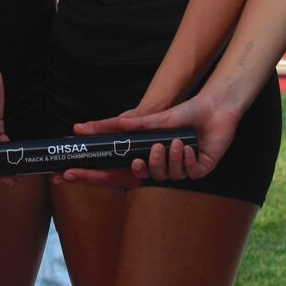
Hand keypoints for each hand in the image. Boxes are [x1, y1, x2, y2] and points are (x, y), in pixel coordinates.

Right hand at [70, 88, 240, 182]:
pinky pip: (186, 173)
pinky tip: (191, 146)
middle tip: (142, 156)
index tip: (72, 175)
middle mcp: (159, 164)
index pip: (115, 171)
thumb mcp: (153, 118)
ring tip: (176, 141)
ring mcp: (178, 169)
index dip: (95, 176)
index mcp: (144, 153)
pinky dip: (186, 158)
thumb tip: (97, 126)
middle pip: (141, 176)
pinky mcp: (197, 170)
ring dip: (169, 158)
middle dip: (144, 167)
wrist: (213, 109)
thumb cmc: (183, 112)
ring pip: (165, 175)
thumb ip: (130, 124)